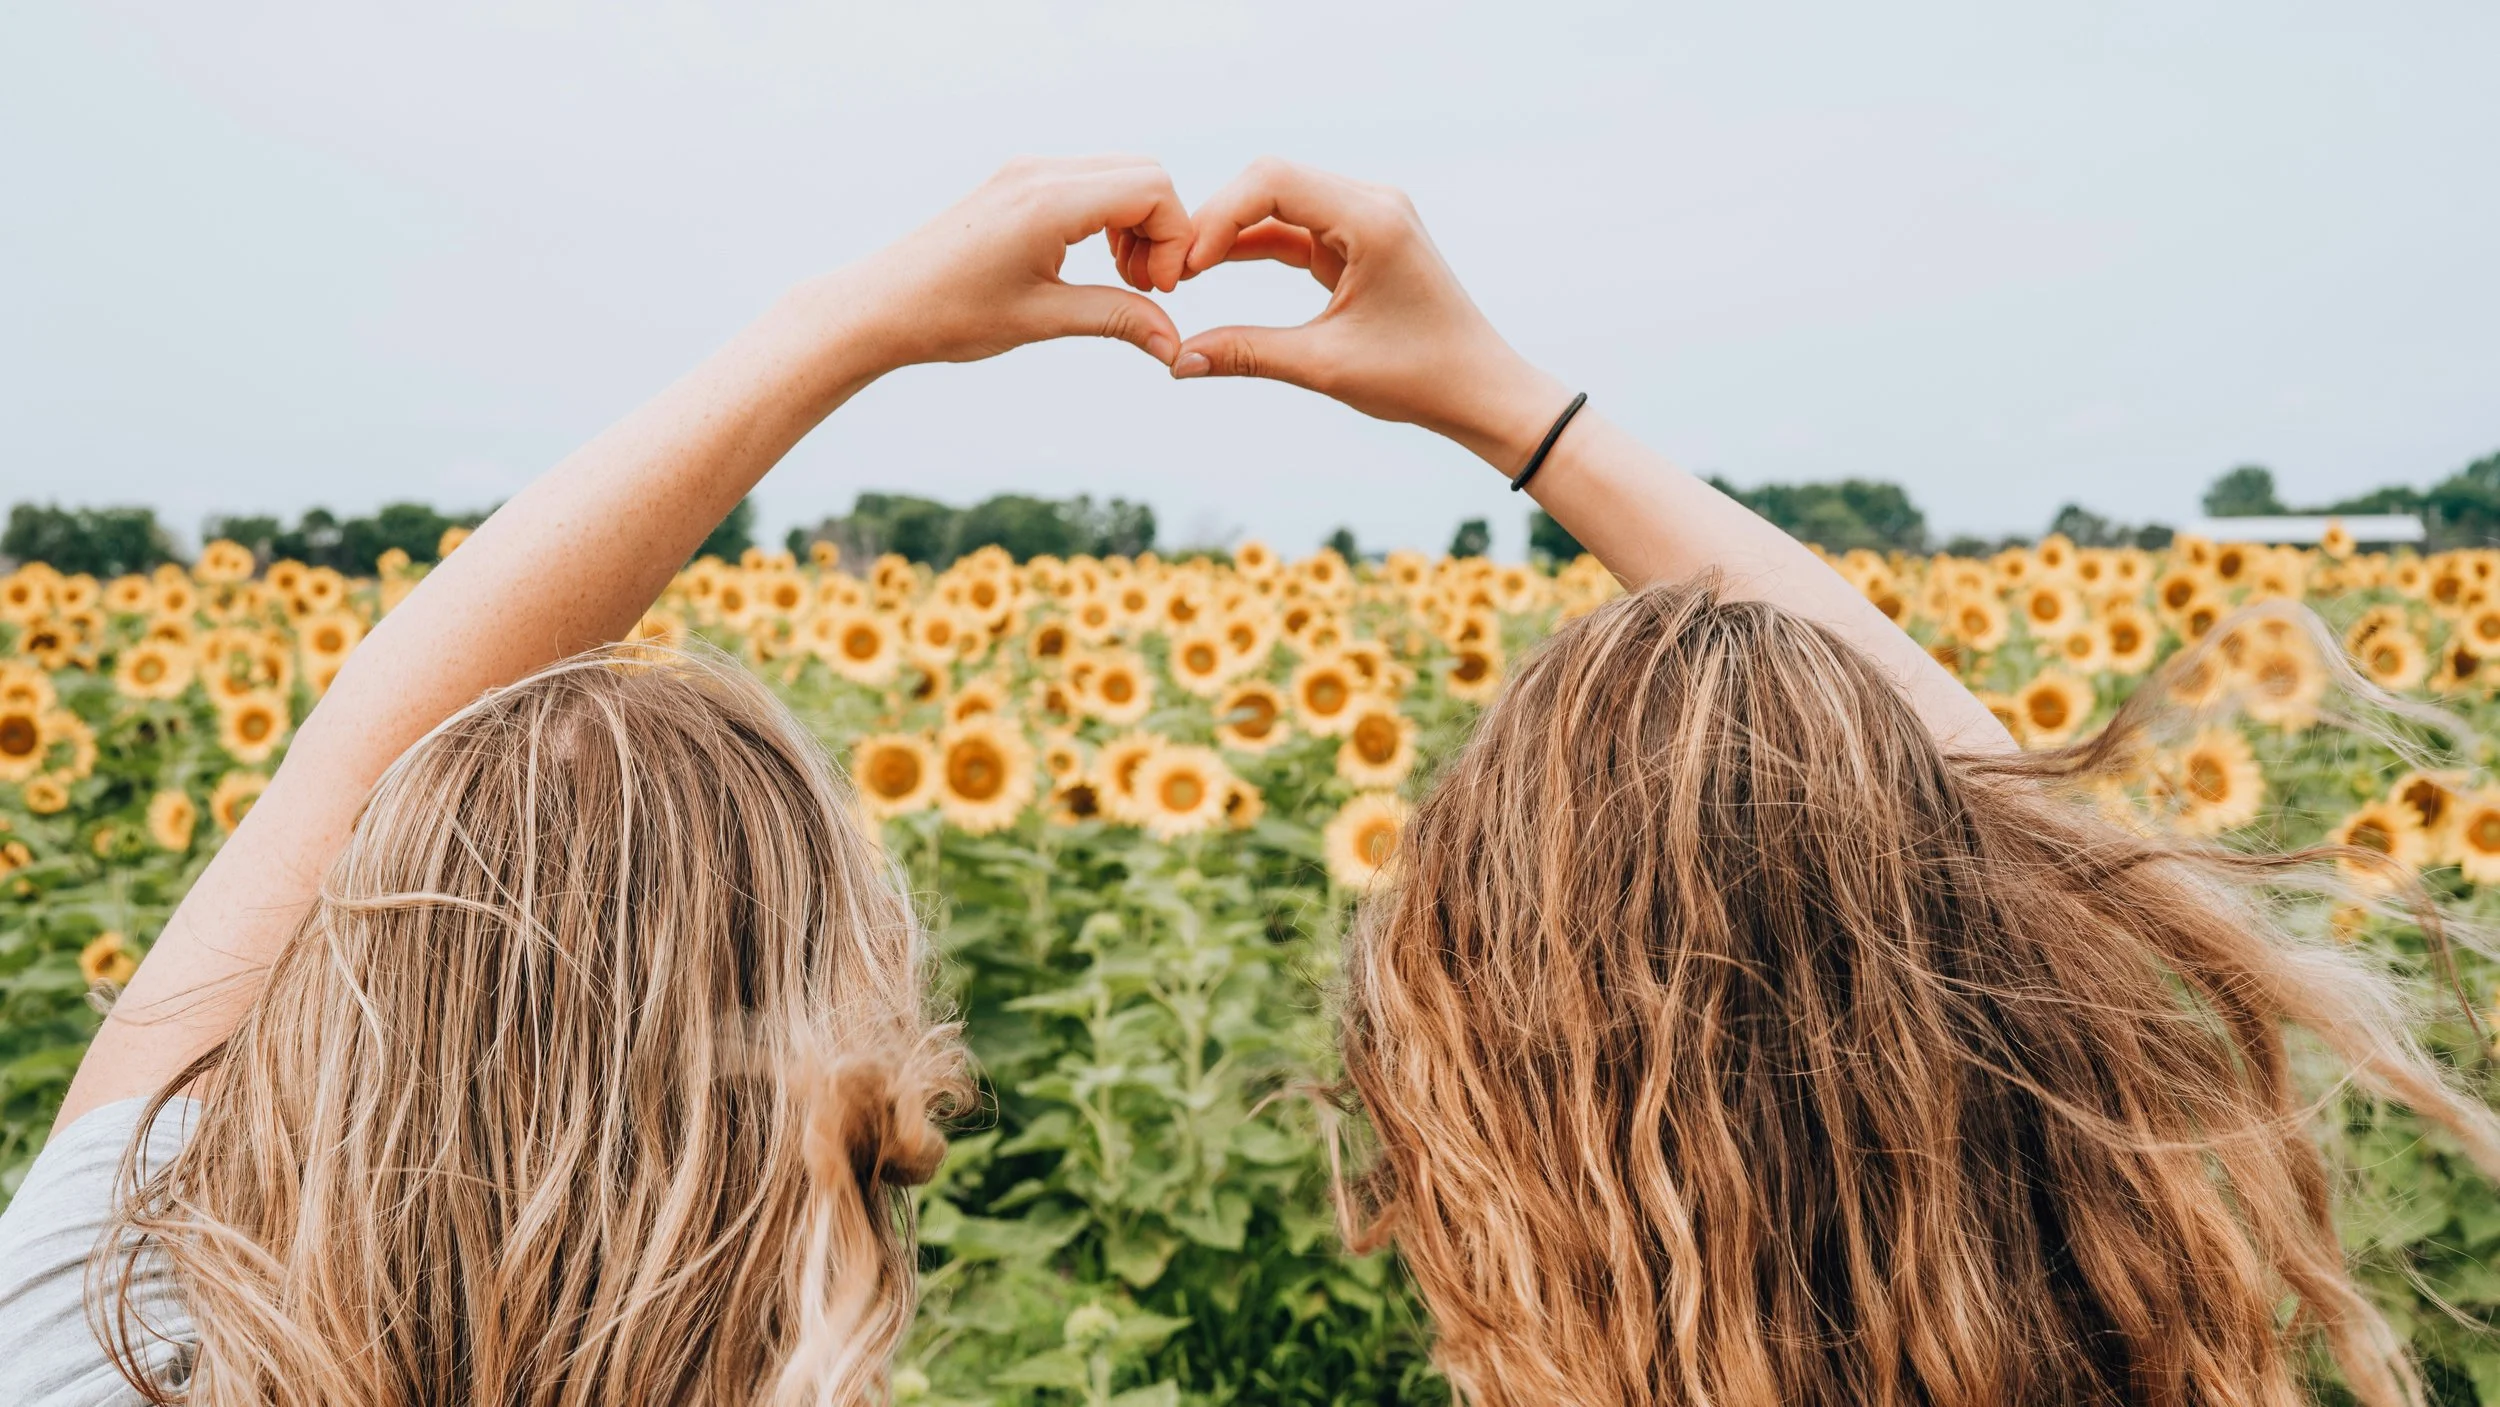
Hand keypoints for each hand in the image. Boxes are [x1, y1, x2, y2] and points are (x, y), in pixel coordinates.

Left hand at [832, 155, 1193, 370]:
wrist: (881, 305)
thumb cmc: (950, 315)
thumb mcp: (1042, 320)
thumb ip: (1117, 319)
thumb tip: (1174, 345)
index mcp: (1049, 200)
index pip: (1153, 189)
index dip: (1173, 239)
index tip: (1157, 291)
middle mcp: (1041, 172)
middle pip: (1145, 174)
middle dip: (1161, 230)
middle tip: (1144, 287)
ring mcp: (1027, 171)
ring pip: (1120, 175)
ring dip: (1137, 224)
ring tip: (1121, 280)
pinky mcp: (1018, 182)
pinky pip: (1089, 182)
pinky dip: (1109, 218)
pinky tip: (1093, 263)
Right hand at [1171, 158, 1573, 473]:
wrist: (1480, 390)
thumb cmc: (1420, 378)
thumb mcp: (1325, 367)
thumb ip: (1248, 353)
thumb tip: (1177, 362)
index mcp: (1372, 219)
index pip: (1273, 181)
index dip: (1218, 215)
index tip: (1184, 266)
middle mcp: (1372, 202)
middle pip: (1271, 181)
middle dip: (1217, 219)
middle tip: (1173, 270)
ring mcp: (1368, 217)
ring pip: (1280, 203)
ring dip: (1232, 232)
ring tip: (1184, 272)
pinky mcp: (1361, 239)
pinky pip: (1296, 229)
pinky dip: (1255, 246)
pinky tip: (1213, 268)